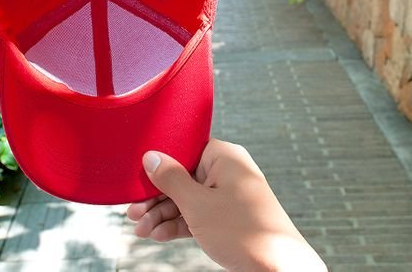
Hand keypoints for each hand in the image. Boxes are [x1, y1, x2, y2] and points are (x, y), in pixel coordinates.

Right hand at [127, 139, 326, 270]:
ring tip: (142, 230)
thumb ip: (171, 179)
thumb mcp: (198, 204)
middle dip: (156, 198)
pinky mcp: (228, 217)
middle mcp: (227, 172)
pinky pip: (197, 214)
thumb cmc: (244, 232)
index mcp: (224, 157)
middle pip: (182, 177)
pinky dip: (179, 224)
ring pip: (187, 199)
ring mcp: (228, 195)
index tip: (138, 178)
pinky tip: (159, 235)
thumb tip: (151, 157)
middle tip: (133, 212)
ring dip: (163, 214)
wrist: (278, 269)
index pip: (184, 150)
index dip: (159, 164)